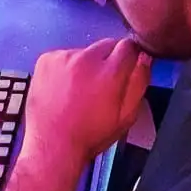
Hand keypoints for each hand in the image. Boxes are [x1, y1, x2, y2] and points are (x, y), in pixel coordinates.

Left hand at [22, 39, 151, 167]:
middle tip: (101, 85)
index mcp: (110, 73)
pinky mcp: (47, 59)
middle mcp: (87, 59)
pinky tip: (63, 88)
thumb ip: (139, 82)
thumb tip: (144, 59)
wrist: (52, 145)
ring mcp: (64, 57)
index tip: (125, 68)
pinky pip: (64, 55)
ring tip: (79, 91)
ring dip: (86, 64)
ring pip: (85, 51)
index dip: (129, 57)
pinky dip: (65, 67)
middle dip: (108, 61)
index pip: (129, 46)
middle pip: (107, 45)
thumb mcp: (126, 116)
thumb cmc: (89, 135)